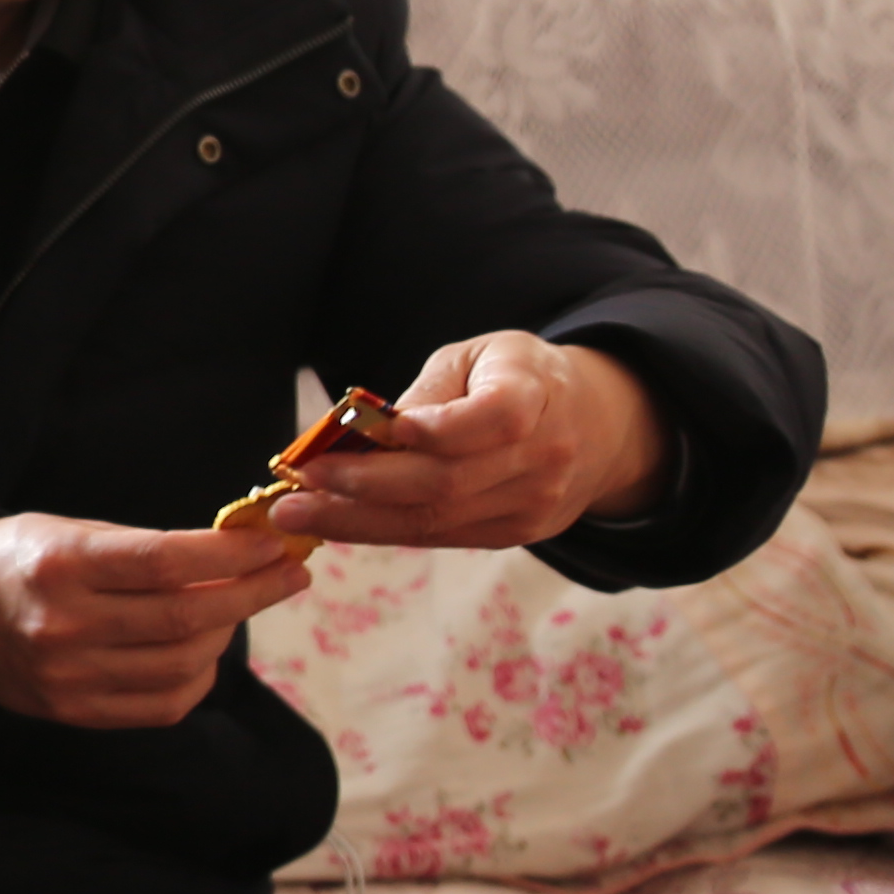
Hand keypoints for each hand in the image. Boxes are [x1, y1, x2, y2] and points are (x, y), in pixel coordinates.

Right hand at [0, 512, 313, 727]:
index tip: (272, 542)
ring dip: (228, 634)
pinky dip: (198, 677)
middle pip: (185, 616)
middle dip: (251, 593)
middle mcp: (64, 625)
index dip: (231, 553)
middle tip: (286, 574)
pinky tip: (204, 650)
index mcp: (61, 565)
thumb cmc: (16, 558)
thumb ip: (143, 548)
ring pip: (183, 665)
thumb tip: (234, 553)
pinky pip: (163, 705)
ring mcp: (68, 676)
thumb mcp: (68, 530)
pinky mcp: (74, 712)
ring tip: (240, 607)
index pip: (166, 562)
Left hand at [264, 334, 667, 550]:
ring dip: (357, 519)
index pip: (494, 417)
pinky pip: (440, 536)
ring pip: (435, 520)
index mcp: (536, 394)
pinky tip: (335, 519)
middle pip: (446, 482)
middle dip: (362, 487)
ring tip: (297, 512)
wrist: (596, 425)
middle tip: (297, 485)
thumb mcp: (480, 356)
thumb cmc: (516, 377)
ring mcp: (532, 503)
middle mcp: (543, 456)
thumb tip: (373, 427)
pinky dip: (382, 529)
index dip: (436, 428)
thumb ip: (433, 390)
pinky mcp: (515, 533)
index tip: (371, 429)